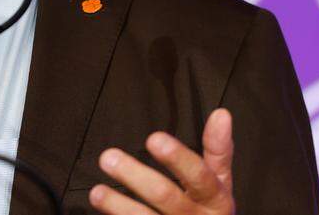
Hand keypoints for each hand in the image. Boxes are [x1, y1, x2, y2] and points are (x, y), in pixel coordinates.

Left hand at [89, 108, 234, 214]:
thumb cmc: (210, 211)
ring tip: (97, 192)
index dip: (177, 158)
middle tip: (108, 158)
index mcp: (216, 200)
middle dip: (136, 176)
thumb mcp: (220, 183)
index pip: (199, 176)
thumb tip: (222, 114)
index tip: (153, 139)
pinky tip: (101, 210)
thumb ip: (218, 150)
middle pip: (166, 197)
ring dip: (118, 206)